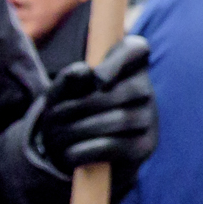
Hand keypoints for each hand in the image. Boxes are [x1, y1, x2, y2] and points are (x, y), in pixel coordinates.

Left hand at [28, 35, 157, 192]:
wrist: (84, 155)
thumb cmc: (72, 114)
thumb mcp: (61, 95)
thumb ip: (67, 80)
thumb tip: (83, 72)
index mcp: (127, 67)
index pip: (135, 48)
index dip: (118, 60)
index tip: (97, 79)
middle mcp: (146, 90)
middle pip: (117, 92)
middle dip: (78, 107)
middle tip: (53, 119)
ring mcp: (150, 119)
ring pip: (117, 121)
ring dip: (78, 130)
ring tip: (56, 138)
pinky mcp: (146, 146)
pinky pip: (114, 145)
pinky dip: (85, 150)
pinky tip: (69, 153)